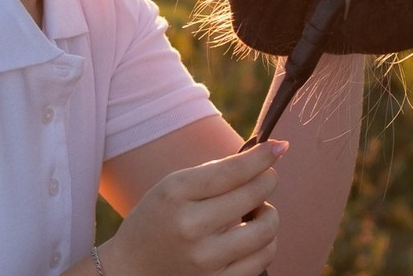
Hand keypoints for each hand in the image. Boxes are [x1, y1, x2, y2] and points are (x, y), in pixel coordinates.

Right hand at [97, 140, 286, 275]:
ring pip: (266, 230)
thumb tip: (264, 157)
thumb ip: (216, 171)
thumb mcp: (175, 184)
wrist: (133, 267)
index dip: (262, 157)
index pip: (232, 171)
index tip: (279, 147)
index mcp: (177, 193)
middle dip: (267, 180)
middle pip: (253, 196)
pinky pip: (262, 260)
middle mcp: (191, 228)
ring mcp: (205, 261)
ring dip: (269, 214)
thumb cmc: (160, 217)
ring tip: (254, 210)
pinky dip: (265, 243)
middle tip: (263, 178)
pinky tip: (251, 235)